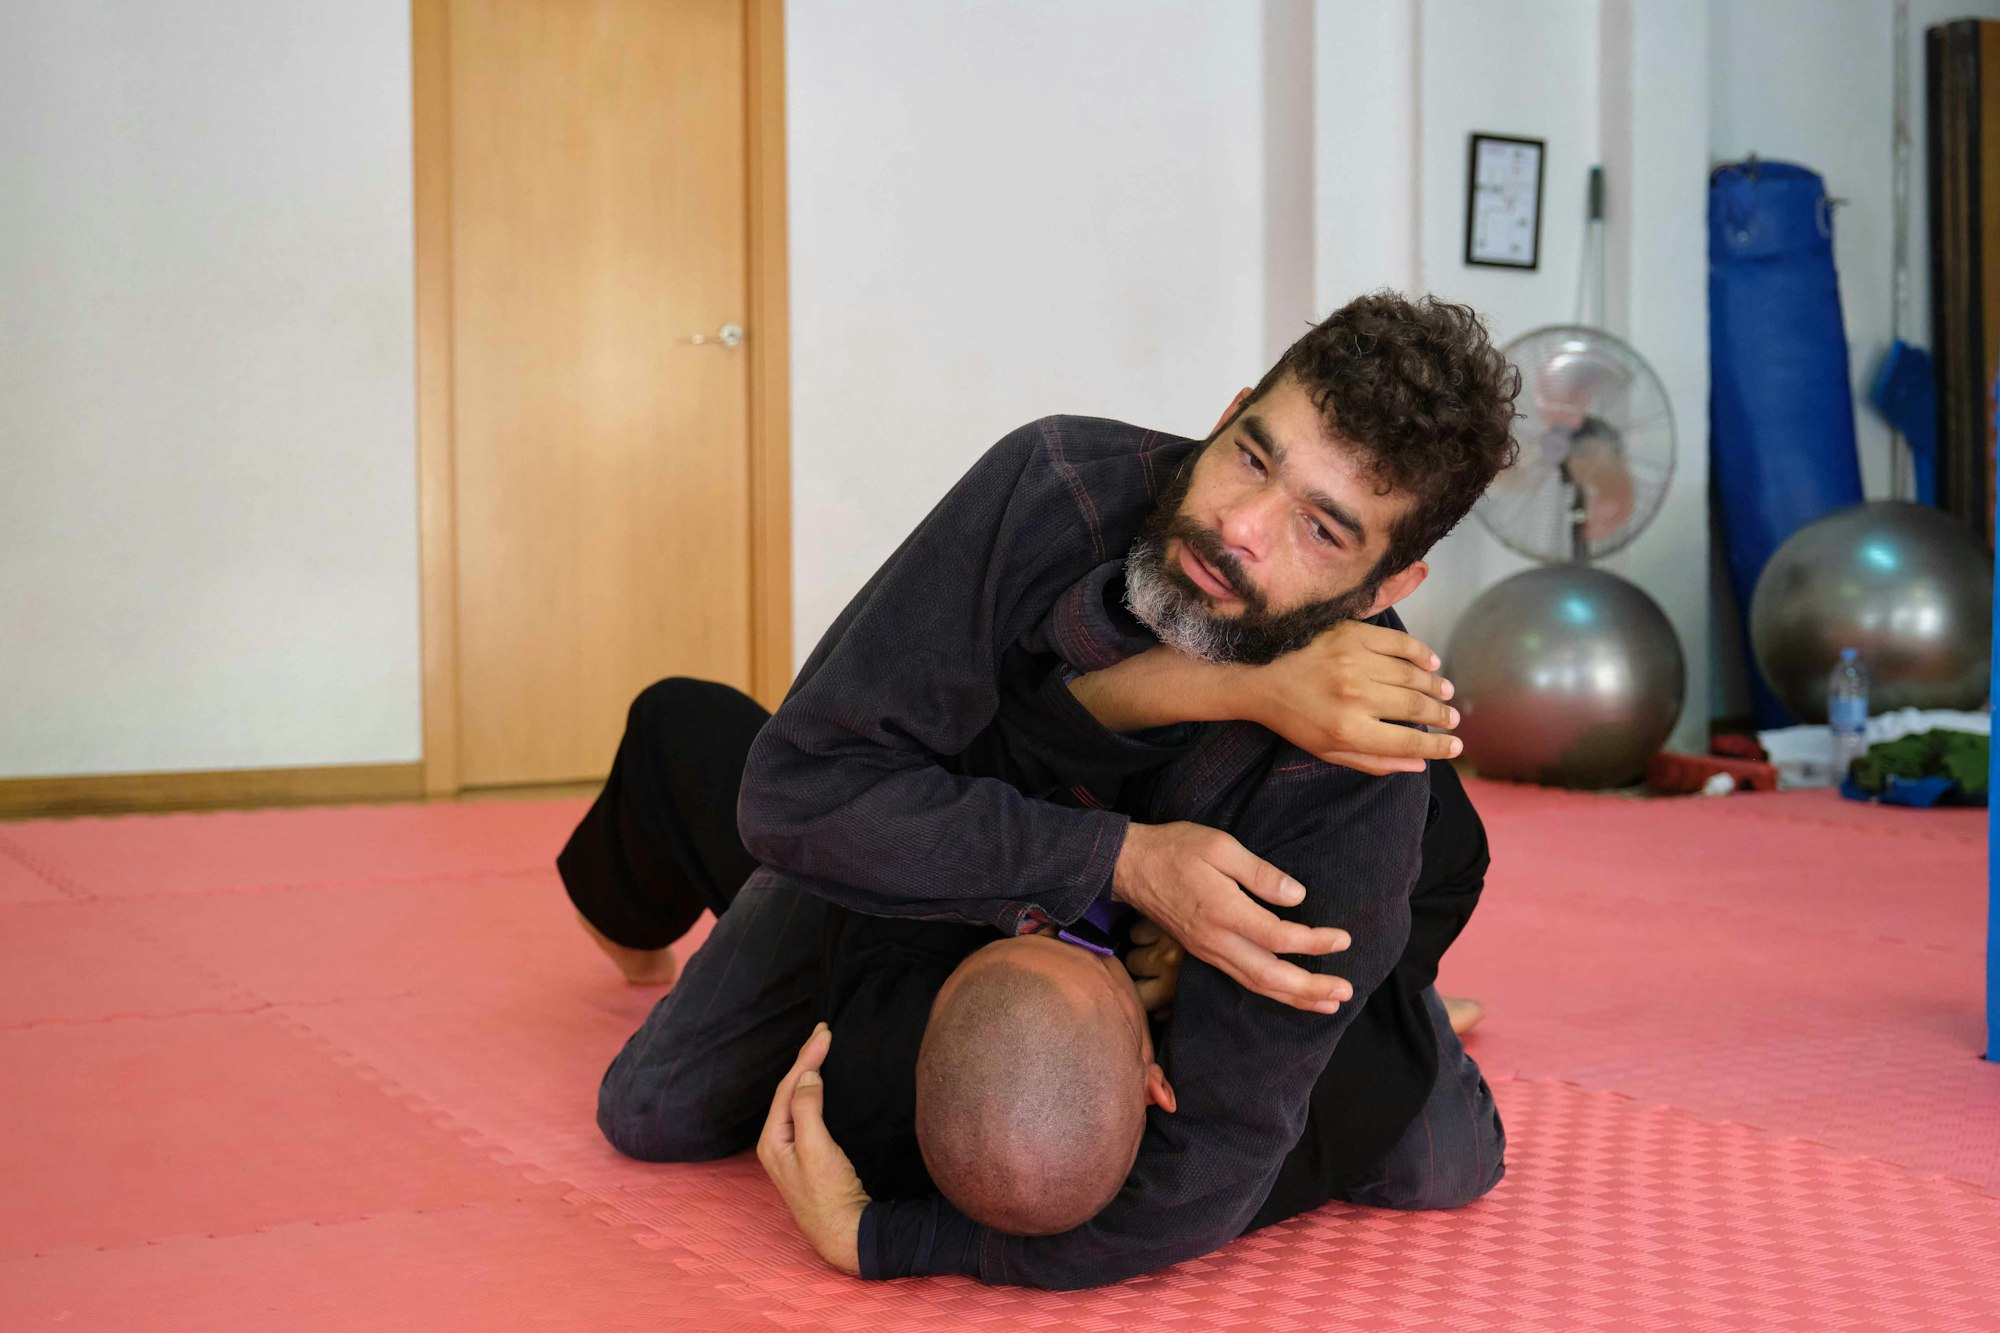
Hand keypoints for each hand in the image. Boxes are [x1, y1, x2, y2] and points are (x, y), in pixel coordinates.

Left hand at [756, 1023, 868, 1275]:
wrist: (845, 1233)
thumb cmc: (829, 1195)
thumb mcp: (816, 1149)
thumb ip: (807, 1109)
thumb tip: (807, 1077)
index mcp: (773, 1140)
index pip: (787, 1088)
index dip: (805, 1059)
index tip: (825, 1034)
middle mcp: (778, 1143)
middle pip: (789, 1091)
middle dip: (805, 1060)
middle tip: (823, 1032)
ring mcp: (793, 1150)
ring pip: (798, 1100)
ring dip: (809, 1073)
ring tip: (821, 1048)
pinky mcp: (810, 1156)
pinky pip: (808, 1112)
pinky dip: (815, 1091)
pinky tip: (821, 1083)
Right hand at [1111, 821, 1352, 1011]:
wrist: (1130, 867)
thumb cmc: (1176, 849)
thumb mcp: (1220, 846)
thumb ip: (1260, 873)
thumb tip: (1297, 896)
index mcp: (1223, 911)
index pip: (1278, 937)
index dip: (1314, 942)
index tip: (1343, 939)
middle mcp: (1216, 940)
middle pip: (1270, 976)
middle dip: (1310, 988)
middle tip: (1346, 991)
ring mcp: (1208, 951)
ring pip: (1256, 984)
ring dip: (1295, 998)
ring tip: (1329, 1003)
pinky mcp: (1204, 953)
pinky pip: (1242, 979)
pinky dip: (1271, 991)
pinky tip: (1290, 993)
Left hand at [1240, 621, 1461, 774]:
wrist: (1261, 678)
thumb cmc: (1296, 720)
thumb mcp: (1329, 752)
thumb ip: (1375, 761)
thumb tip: (1420, 764)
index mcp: (1350, 730)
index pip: (1409, 741)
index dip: (1438, 746)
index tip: (1455, 746)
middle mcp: (1356, 696)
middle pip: (1415, 706)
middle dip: (1441, 715)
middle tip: (1452, 719)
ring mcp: (1355, 661)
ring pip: (1411, 674)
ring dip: (1435, 685)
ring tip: (1445, 692)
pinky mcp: (1351, 635)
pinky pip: (1398, 643)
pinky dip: (1420, 652)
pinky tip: (1431, 662)